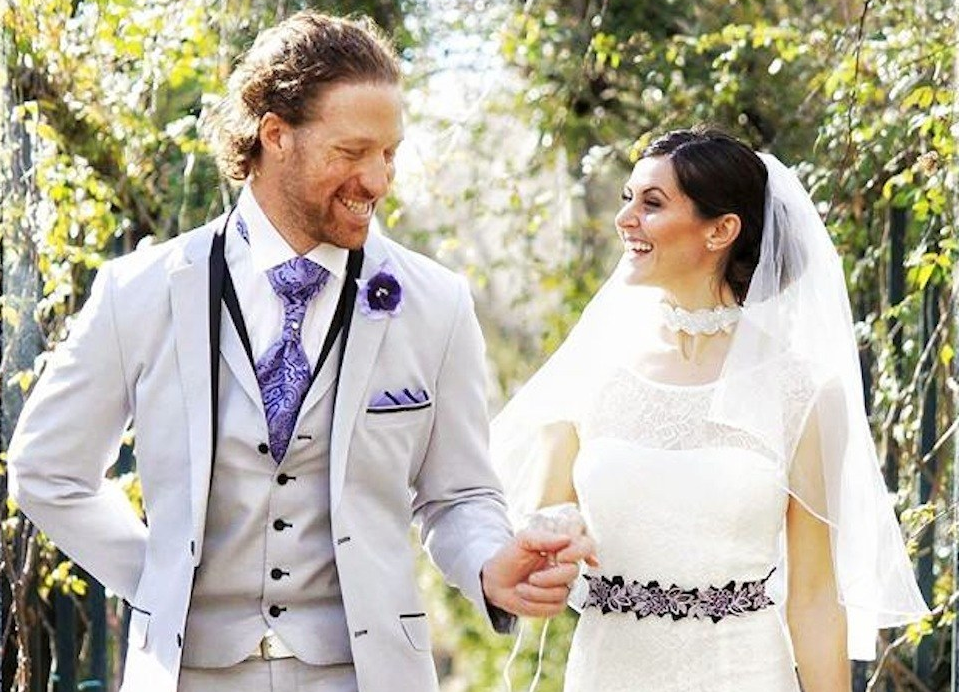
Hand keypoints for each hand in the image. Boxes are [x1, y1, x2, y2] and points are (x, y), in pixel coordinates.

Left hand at [481, 528, 597, 617]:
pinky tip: (525, 596)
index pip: (586, 545)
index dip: (578, 552)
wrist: (494, 580)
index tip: (560, 557)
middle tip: (531, 577)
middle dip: (549, 577)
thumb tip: (566, 539)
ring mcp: (563, 585)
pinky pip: (556, 607)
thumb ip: (544, 537)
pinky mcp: (556, 603)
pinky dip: (536, 603)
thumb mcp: (522, 540)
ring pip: (563, 592)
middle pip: (573, 572)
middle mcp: (566, 566)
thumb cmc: (509, 556)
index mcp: (562, 547)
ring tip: (521, 587)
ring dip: (537, 592)